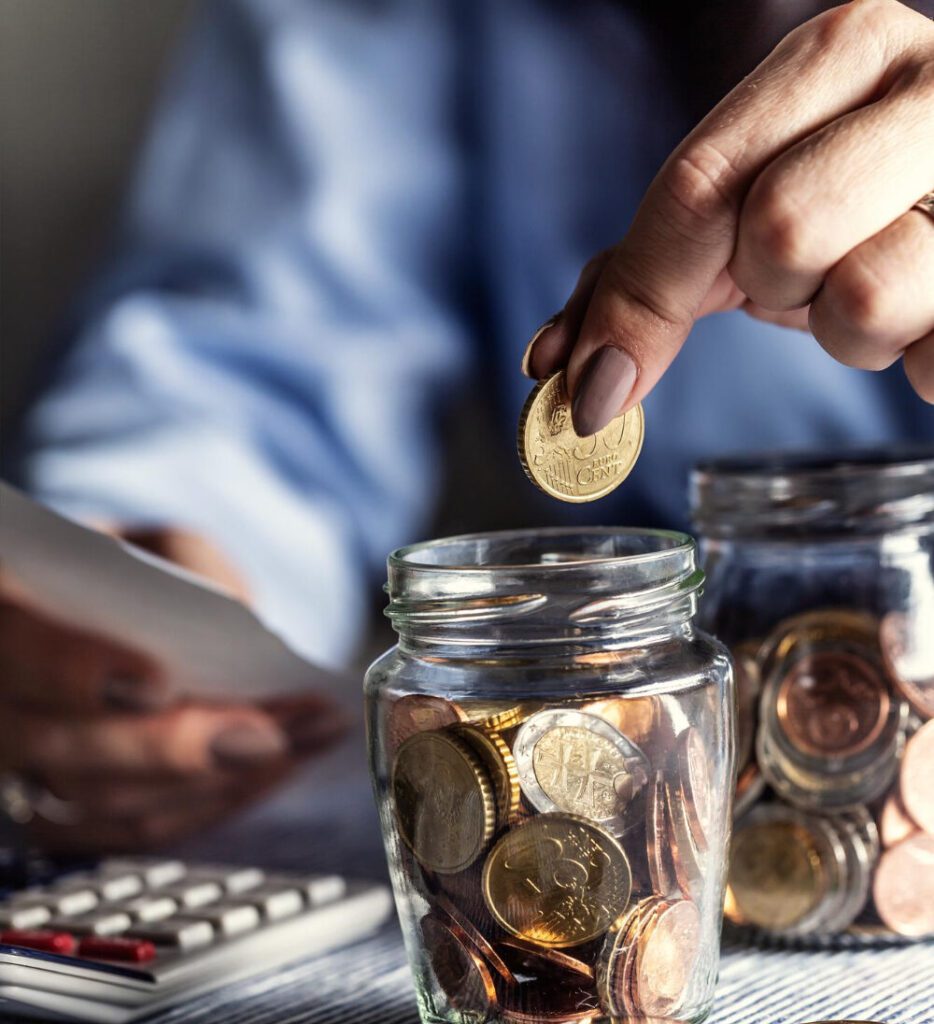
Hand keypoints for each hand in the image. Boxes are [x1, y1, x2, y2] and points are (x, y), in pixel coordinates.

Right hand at [0, 529, 346, 852]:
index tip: (160, 682)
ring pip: (103, 800)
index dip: (83, 671)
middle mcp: (2, 700)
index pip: (27, 650)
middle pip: (63, 746)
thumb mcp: (165, 547)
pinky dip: (207, 806)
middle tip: (269, 735)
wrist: (123, 616)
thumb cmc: (142, 574)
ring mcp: (24, 766)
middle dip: (176, 748)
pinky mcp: (65, 811)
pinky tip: (271, 773)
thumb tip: (242, 645)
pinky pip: (130, 831)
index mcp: (9, 615)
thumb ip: (191, 575)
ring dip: (211, 782)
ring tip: (298, 746)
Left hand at [523, 0, 933, 432]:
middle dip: (769, 287)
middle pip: (777, 233)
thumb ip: (643, 271)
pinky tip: (932, 314)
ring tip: (877, 284)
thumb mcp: (742, 205)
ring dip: (846, 330)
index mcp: (843, 52)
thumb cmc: (848, 202)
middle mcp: (931, 85)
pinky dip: (915, 361)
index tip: (593, 392)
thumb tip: (557, 368)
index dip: (638, 301)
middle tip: (805, 274)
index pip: (702, 185)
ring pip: (860, 302)